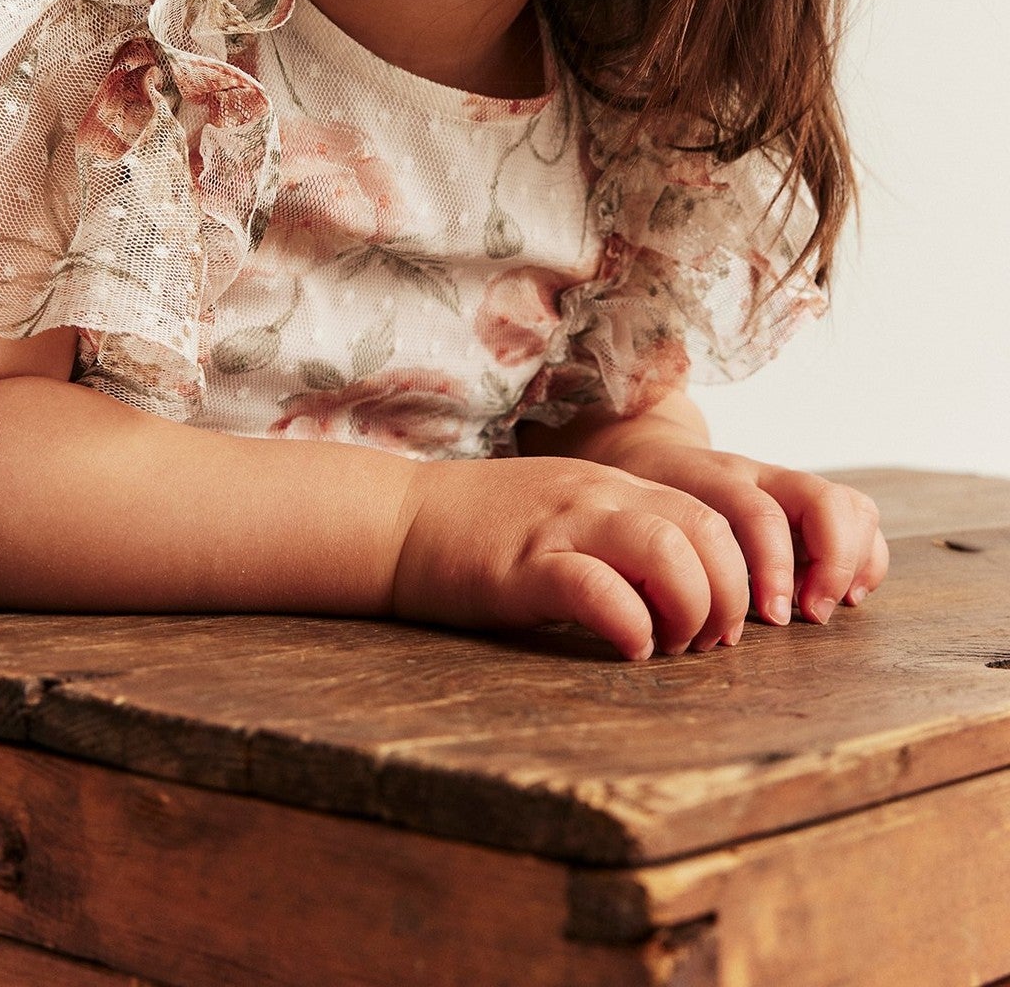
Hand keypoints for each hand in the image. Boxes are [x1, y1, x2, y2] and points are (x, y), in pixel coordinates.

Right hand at [391, 454, 753, 659]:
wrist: (399, 520)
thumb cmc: (482, 530)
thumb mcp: (565, 512)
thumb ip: (619, 533)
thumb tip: (681, 587)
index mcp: (614, 485)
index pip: (711, 515)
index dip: (735, 575)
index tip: (718, 623)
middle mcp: (600, 496)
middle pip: (707, 531)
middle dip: (728, 597)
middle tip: (705, 643)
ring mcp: (563, 526)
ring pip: (668, 552)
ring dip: (689, 609)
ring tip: (669, 646)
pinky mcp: (525, 566)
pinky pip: (599, 589)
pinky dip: (630, 625)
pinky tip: (627, 649)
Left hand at [594, 438, 888, 641]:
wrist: (648, 452)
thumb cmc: (642, 502)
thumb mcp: (640, 521)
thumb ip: (658, 558)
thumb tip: (665, 623)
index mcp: (715, 479)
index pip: (761, 514)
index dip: (774, 569)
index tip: (774, 619)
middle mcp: (760, 476)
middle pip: (825, 500)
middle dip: (832, 565)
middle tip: (810, 616)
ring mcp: (789, 486)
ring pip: (852, 506)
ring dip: (852, 563)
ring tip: (825, 606)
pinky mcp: (809, 504)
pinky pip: (858, 520)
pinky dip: (864, 560)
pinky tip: (842, 596)